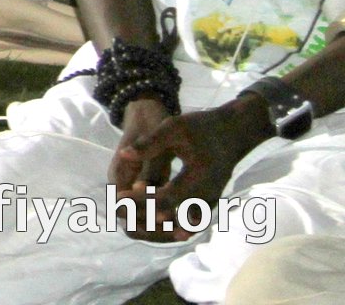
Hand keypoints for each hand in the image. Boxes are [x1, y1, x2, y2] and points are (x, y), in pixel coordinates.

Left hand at [111, 97, 263, 240]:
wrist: (234, 133)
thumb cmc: (201, 127)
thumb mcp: (173, 128)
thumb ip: (150, 144)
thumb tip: (123, 155)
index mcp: (199, 176)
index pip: (166, 197)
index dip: (141, 200)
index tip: (118, 198)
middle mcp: (208, 194)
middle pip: (174, 213)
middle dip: (146, 215)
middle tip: (120, 213)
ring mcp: (211, 200)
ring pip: (184, 222)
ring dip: (160, 224)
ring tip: (133, 220)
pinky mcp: (210, 201)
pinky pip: (191, 219)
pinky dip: (173, 221)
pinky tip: (152, 220)